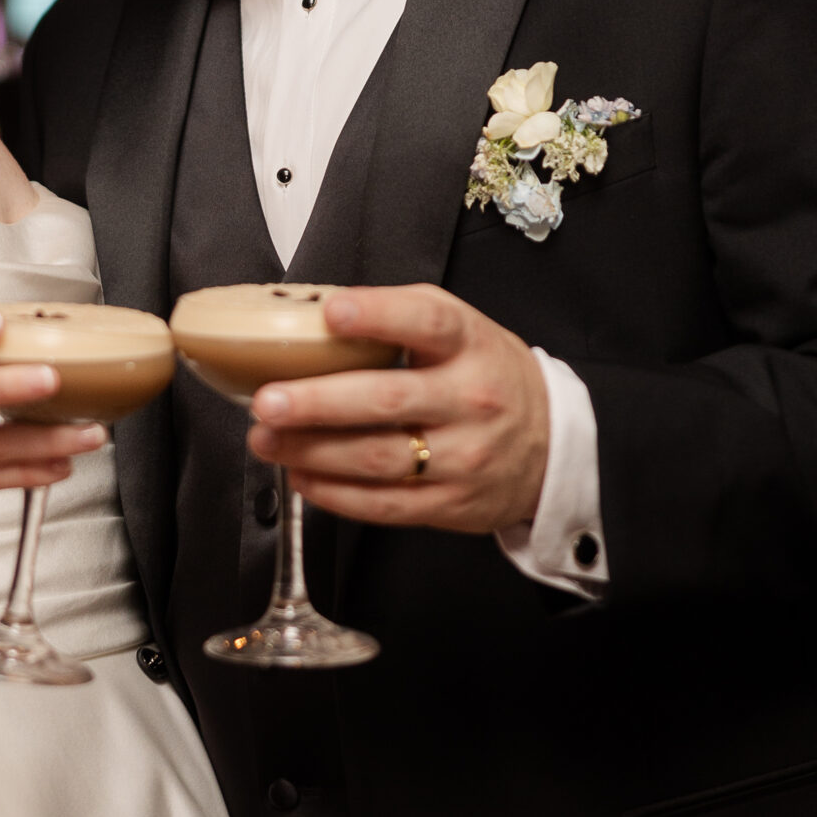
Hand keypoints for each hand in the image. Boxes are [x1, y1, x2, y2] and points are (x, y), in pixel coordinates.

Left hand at [246, 285, 548, 534]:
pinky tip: (299, 474)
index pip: (427, 322)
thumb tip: (314, 316)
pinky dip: (333, 493)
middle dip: (318, 402)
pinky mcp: (450, 504)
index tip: (331, 312)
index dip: (377, 315)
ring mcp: (463, 457)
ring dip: (311, 451)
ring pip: (377, 458)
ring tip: (265, 438)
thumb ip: (400, 318)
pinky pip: (383, 504)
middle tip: (267, 400)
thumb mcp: (462, 330)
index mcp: (469, 345)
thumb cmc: (487, 375)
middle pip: (387, 401)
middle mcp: (469, 400)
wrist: (551, 444)